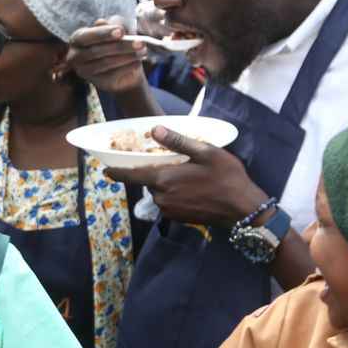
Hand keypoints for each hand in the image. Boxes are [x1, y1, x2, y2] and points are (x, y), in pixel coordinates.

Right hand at [66, 17, 147, 94]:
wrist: (123, 66)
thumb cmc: (117, 42)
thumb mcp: (117, 29)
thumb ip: (113, 24)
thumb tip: (106, 23)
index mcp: (77, 38)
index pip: (86, 36)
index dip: (103, 33)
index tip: (121, 31)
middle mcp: (75, 56)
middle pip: (96, 51)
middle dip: (120, 46)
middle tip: (140, 42)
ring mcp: (85, 71)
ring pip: (105, 63)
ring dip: (127, 56)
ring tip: (142, 51)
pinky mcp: (97, 82)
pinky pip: (112, 75)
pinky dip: (127, 67)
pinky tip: (137, 62)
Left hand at [105, 127, 264, 226]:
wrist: (242, 208)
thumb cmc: (227, 177)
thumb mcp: (205, 152)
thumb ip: (178, 142)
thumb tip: (155, 129)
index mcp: (164, 179)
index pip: (131, 176)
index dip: (117, 172)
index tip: (105, 170)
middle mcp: (161, 197)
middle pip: (147, 182)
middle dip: (153, 172)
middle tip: (170, 163)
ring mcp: (169, 209)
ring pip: (158, 192)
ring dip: (165, 183)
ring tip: (186, 175)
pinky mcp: (177, 218)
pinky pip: (167, 202)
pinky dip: (173, 193)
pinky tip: (191, 187)